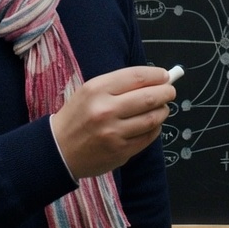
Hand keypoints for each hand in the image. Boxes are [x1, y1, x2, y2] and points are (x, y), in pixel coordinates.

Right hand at [51, 66, 174, 178]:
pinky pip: (148, 137)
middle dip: (166, 92)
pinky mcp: (120, 152)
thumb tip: (155, 79)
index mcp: (97, 89)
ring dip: (163, 111)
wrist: (58, 150)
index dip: (156, 75)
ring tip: (162, 108)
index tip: (165, 76)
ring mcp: (114, 133)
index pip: (137, 77)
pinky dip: (155, 128)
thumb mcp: (91, 91)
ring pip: (152, 118)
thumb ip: (121, 84)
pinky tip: (151, 124)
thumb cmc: (78, 115)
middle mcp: (106, 110)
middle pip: (149, 97)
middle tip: (170, 91)